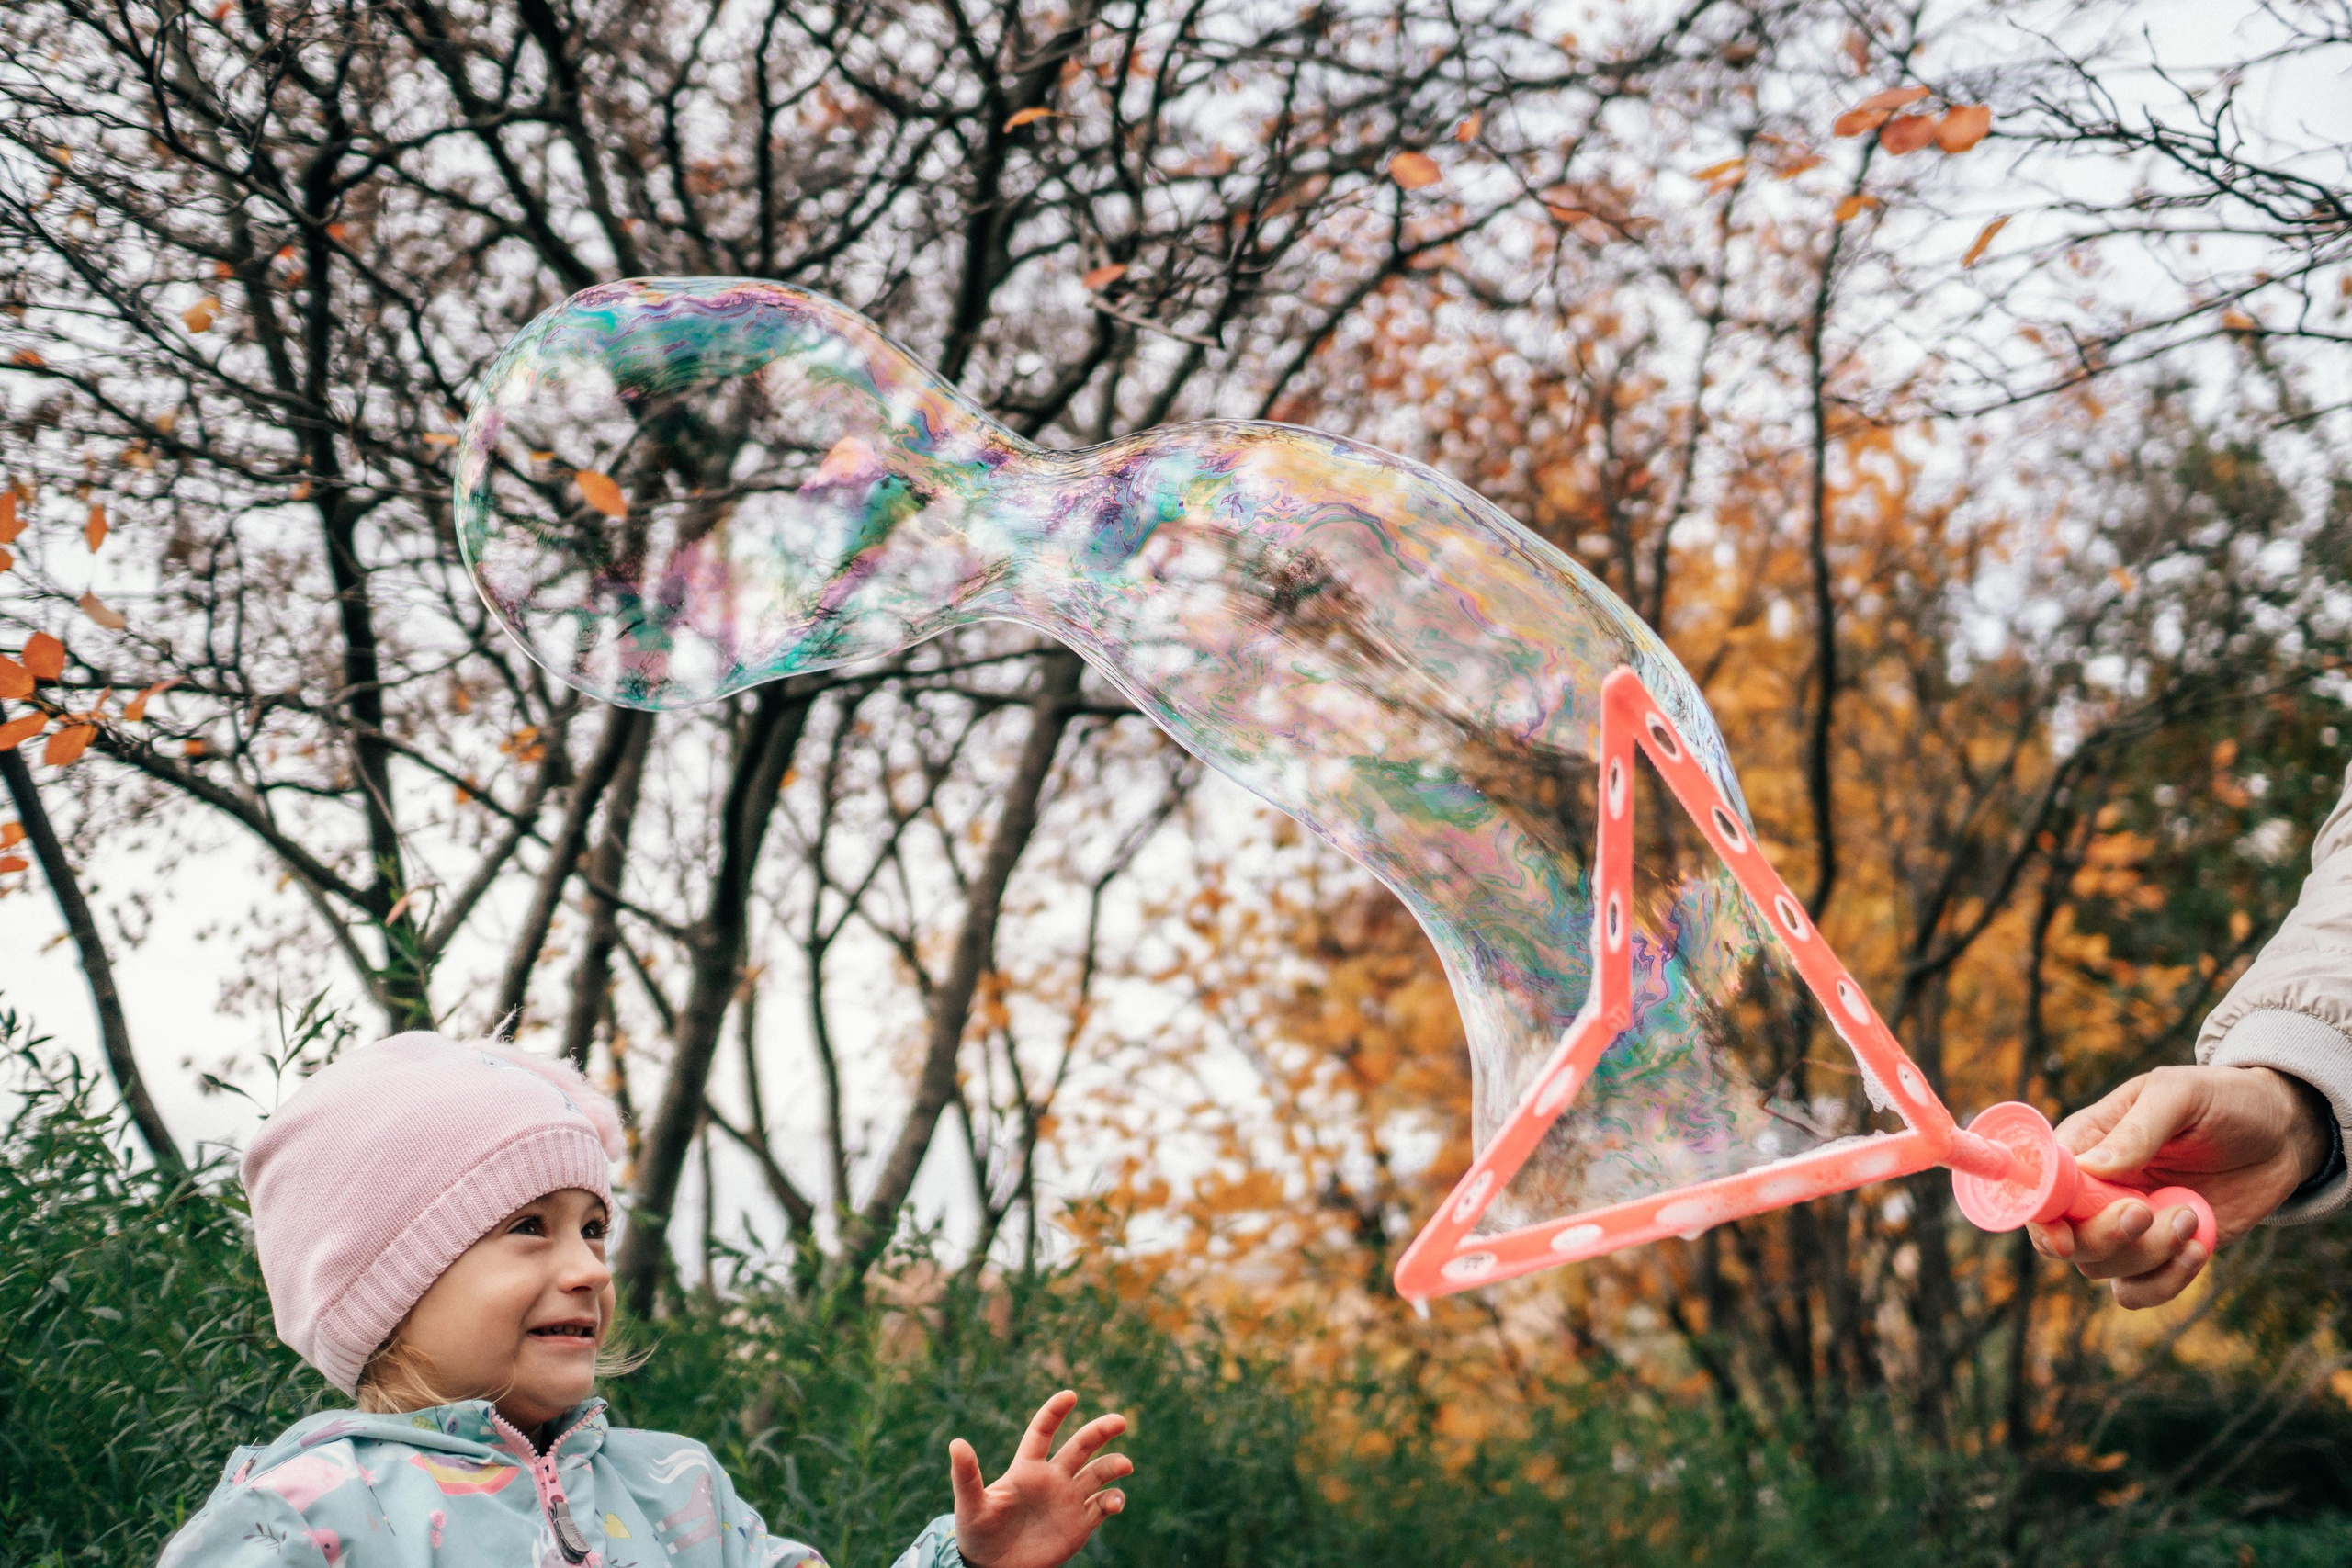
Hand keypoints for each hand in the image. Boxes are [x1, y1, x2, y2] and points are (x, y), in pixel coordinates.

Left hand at [949, 1391, 1131, 1567]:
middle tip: (1120, 1422)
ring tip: (1126, 1465)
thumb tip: (956, 1443)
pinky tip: (1114, 1503)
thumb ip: (966, 1475)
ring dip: (1113, 1466)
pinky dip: (1114, 1500)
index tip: (1070, 1395)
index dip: (1055, 1413)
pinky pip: (1103, 1506)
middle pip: (1080, 1446)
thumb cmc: (977, 1534)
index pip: (1042, 1432)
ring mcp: (1068, 1500)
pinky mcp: (1080, 1525)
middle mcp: (1052, 1479)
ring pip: (1098, 1474)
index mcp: (1026, 1469)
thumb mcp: (970, 1505)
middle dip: (1100, 1431)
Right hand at [2028, 1065, 2331, 1308]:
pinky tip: (2198, 1248)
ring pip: (2101, 1269)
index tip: (2063, 1234)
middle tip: (2146, 1210)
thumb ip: (2135, 1130)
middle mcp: (2096, 1191)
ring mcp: (2128, 1227)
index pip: (2040, 1187)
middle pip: (2066, 1238)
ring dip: (2148, 1255)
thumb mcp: (2179, 1095)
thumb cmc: (2223, 1100)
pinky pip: (2137, 1291)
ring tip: (2190, 1216)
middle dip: (2104, 1236)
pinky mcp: (2161, 1253)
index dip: (2041, 1216)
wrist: (2282, 1134)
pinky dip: (2165, 1282)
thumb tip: (2089, 1167)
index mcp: (2085, 1144)